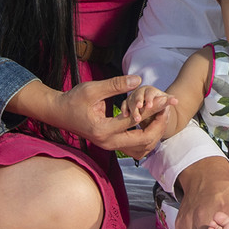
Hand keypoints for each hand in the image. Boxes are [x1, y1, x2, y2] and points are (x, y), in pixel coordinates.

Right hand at [11, 75, 169, 156]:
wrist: (59, 113)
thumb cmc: (74, 99)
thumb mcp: (93, 89)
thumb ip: (116, 85)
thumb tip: (138, 79)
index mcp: (103, 130)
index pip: (135, 121)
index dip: (154, 109)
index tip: (167, 98)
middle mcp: (108, 142)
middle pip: (143, 141)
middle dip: (159, 125)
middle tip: (169, 109)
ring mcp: (110, 146)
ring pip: (141, 148)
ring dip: (154, 134)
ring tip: (163, 115)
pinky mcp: (111, 145)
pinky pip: (134, 148)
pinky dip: (146, 138)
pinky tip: (152, 123)